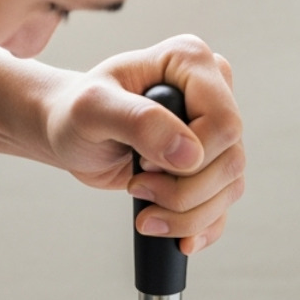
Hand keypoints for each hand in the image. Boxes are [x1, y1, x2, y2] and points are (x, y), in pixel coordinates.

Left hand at [43, 35, 245, 254]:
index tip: (143, 164)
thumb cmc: (75, 112)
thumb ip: (139, 122)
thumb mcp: (93, 109)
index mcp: (191, 61)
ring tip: (147, 214)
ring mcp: (214, 130)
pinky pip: (224, 204)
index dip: (189, 158)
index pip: (224, 124)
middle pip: (231, 160)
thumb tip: (189, 155)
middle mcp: (213, 91)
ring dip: (187, 214)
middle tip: (137, 188)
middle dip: (184, 192)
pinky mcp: (210, 163)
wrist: (68, 132)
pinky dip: (201, 227)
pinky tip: (178, 237)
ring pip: (230, 187)